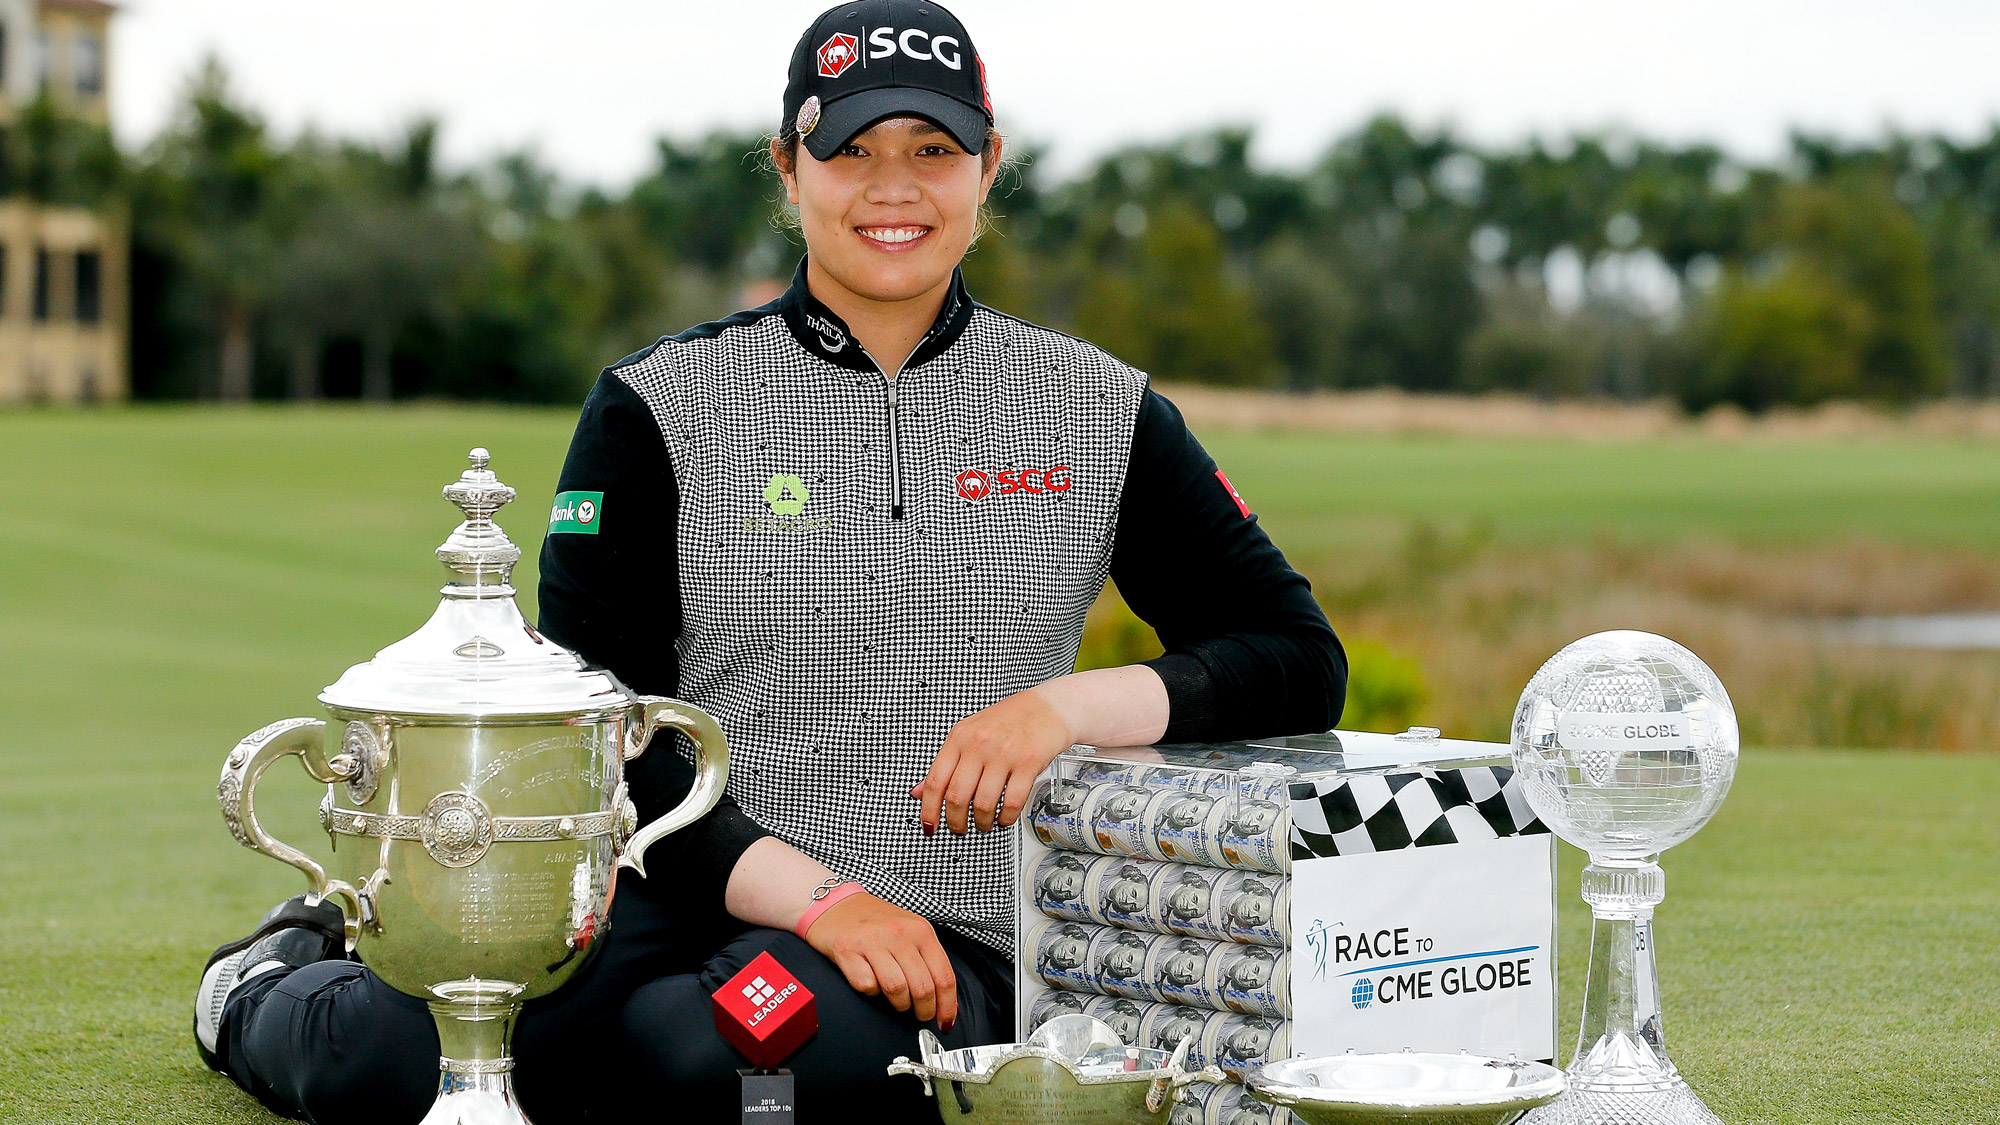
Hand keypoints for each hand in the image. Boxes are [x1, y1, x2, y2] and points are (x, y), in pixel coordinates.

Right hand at [803, 892, 958, 1029]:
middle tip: (920, 1016)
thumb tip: (945, 999)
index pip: (944, 976)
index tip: (945, 1021)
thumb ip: (928, 959)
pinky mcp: (847, 950)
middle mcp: (899, 933)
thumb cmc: (875, 921)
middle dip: (924, 1011)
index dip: (947, 1006)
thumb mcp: (910, 930)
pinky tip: (871, 982)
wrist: (836, 903)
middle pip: (922, 987)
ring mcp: (872, 940)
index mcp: (920, 930)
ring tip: (897, 1002)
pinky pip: (866, 985)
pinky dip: (871, 992)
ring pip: (897, 989)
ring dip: (899, 1004)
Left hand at [913, 688, 1072, 834]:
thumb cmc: (1009, 719)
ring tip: (984, 823)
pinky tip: (1004, 817)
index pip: (935, 780)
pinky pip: (1012, 802)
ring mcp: (1004, 753)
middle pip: (957, 796)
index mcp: (960, 736)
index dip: (929, 809)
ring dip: (982, 822)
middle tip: (959, 828)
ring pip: (983, 803)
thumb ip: (947, 762)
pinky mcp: (1028, 763)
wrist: (1048, 707)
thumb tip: (920, 791)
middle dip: (956, 821)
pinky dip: (1006, 818)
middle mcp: (979, 744)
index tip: (930, 824)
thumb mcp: (969, 732)